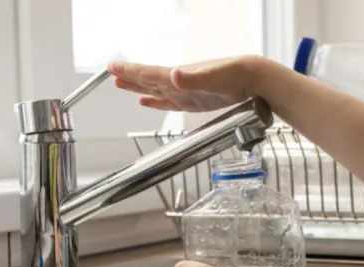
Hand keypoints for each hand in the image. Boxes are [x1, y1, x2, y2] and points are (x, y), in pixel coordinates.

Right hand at [108, 56, 264, 111]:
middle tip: (111, 74)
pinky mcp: (193, 102)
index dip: (130, 72)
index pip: (148, 73)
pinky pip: (169, 102)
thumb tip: (173, 75)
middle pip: (147, 80)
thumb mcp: (212, 77)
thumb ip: (192, 79)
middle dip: (129, 78)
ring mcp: (185, 92)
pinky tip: (146, 101)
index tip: (112, 68)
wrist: (252, 80)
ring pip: (155, 90)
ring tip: (122, 85)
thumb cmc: (234, 75)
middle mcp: (178, 83)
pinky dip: (156, 102)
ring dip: (138, 88)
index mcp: (179, 76)